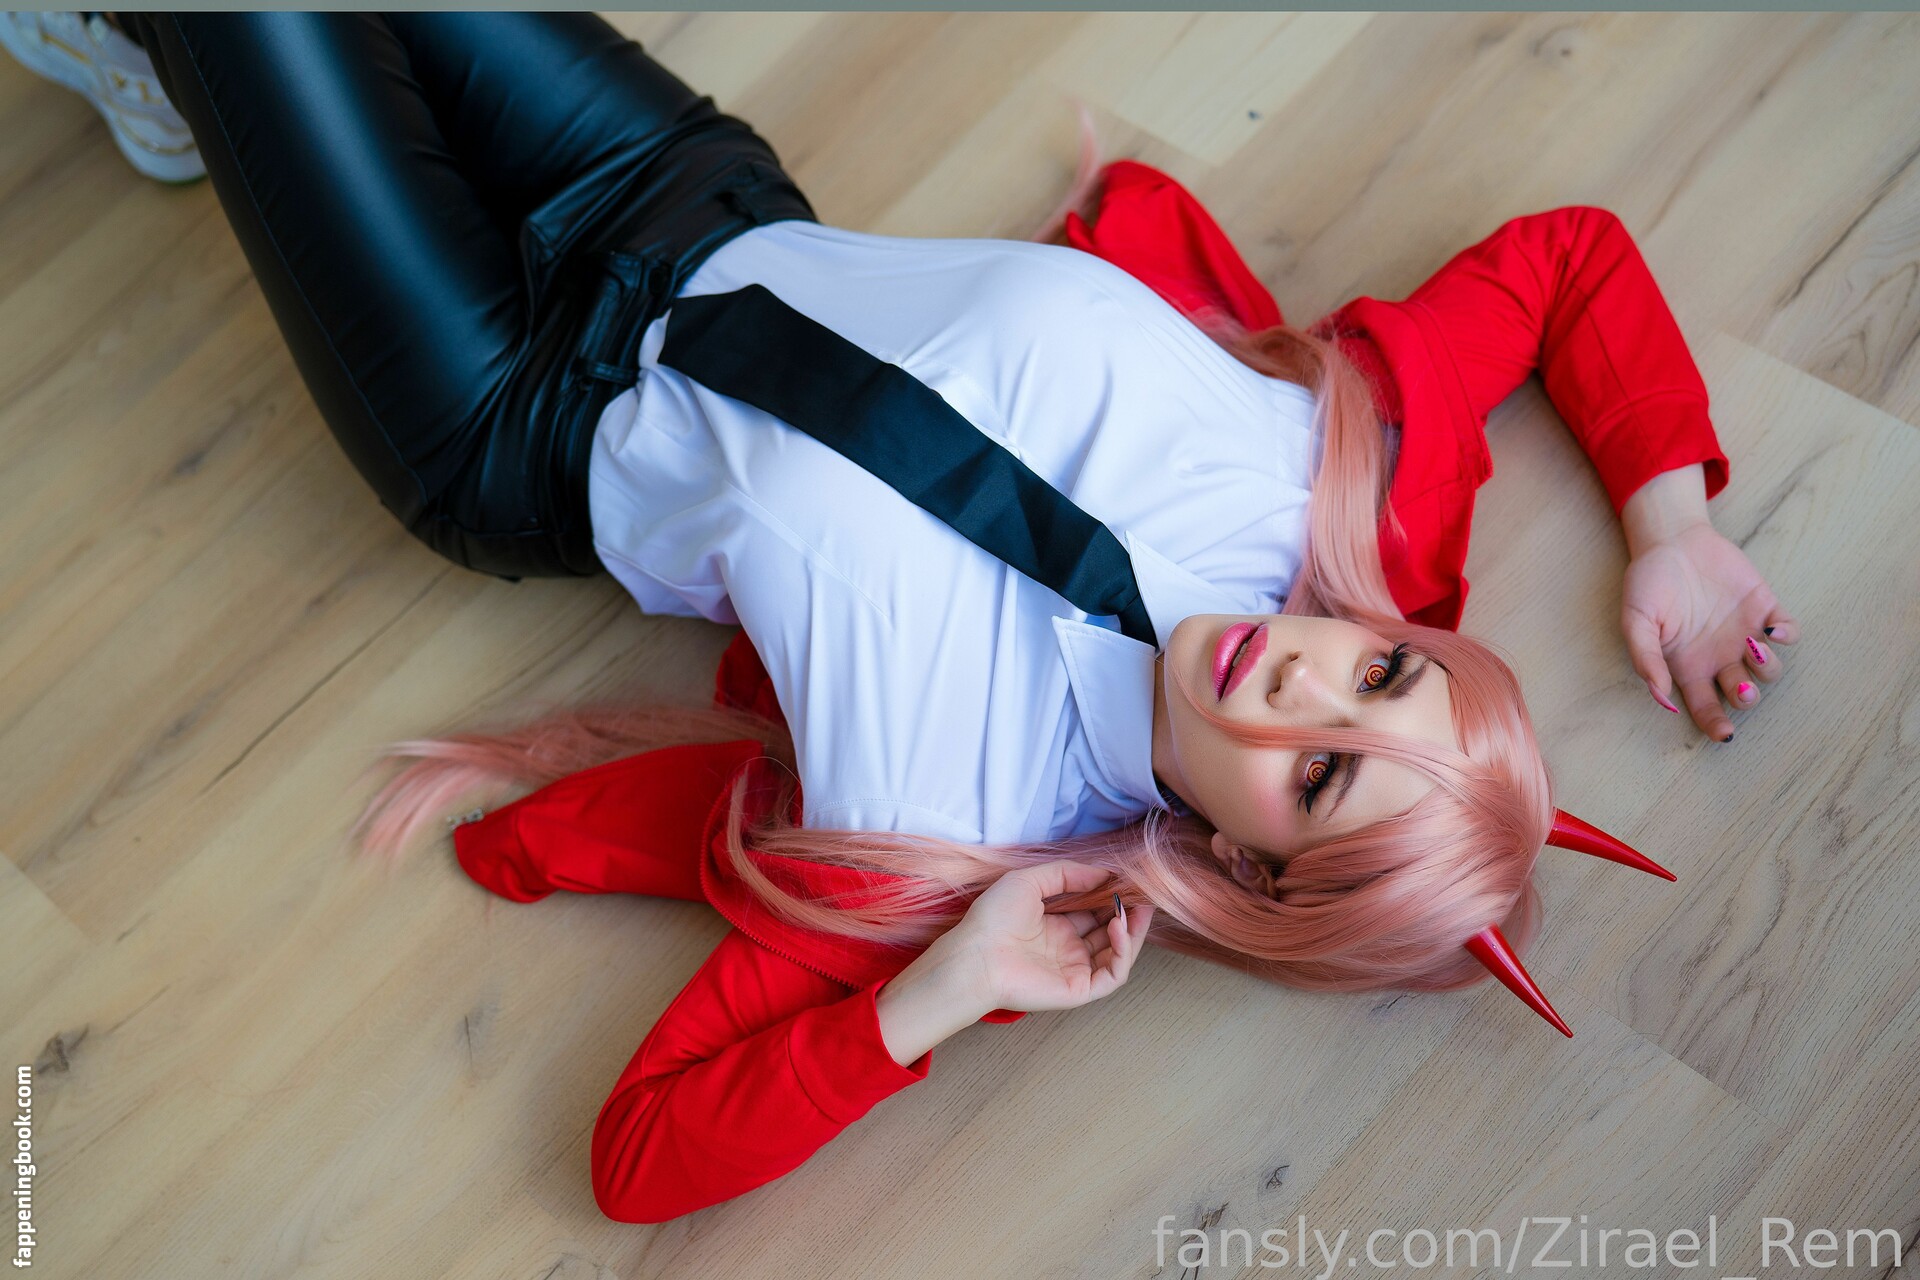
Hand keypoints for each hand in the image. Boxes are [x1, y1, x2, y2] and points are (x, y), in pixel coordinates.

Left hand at [930, 861, 1153, 1013]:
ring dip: (1132, 931)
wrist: (975, 955)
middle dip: (1128, 913)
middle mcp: (1067, 948)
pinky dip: (1123, 953)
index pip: (1093, 912)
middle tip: (1142, 894)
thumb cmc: (993, 918)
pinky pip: (1112, 975)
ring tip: (1135, 909)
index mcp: (1054, 926)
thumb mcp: (1028, 880)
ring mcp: (1074, 970)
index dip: (1111, 897)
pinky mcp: (1077, 989)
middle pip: (1109, 932)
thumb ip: (1067, 873)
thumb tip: (1104, 873)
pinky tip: (1118, 928)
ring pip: (1117, 954)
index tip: (1127, 880)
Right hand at [1621, 517, 1799, 743]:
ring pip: (1769, 669)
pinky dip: (1787, 636)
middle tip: (1739, 686)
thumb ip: (1646, 659)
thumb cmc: (1648, 583)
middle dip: (1746, 698)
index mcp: (1688, 666)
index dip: (1716, 725)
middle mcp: (1719, 657)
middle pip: (1742, 694)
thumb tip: (1662, 699)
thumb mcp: (1635, 622)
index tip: (1725, 735)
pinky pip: (1788, 632)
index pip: (1706, 707)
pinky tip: (1773, 631)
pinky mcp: (1764, 608)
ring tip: (1752, 649)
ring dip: (1766, 668)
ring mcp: (1743, 634)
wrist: (1671, 540)